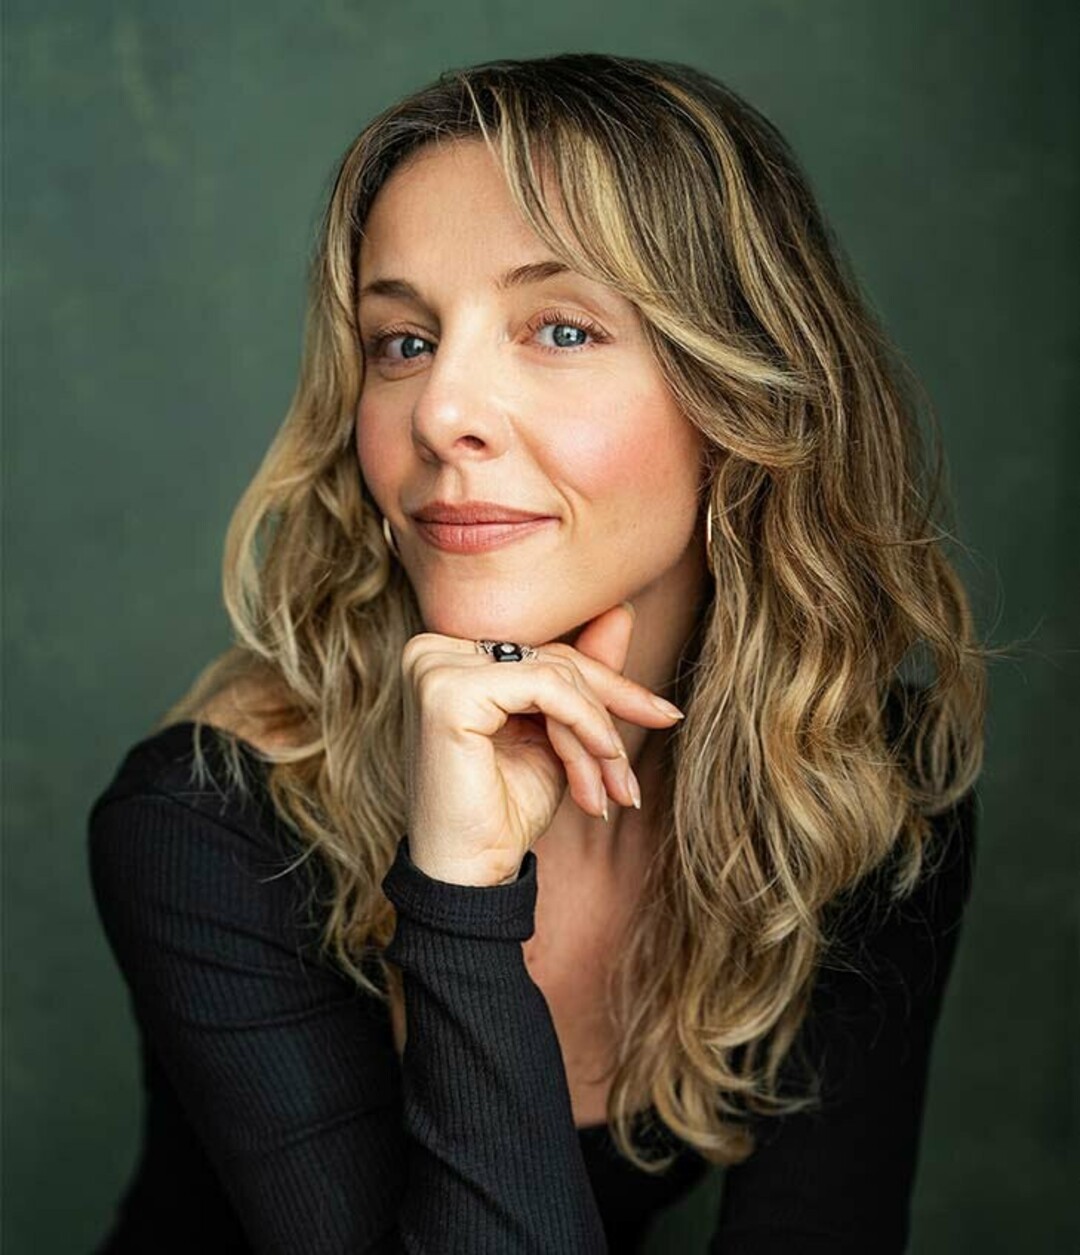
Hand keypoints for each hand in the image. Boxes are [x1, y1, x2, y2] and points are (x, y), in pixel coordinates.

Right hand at [400, 603, 683, 886]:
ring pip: (556, 675)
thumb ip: (582, 675)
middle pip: (553, 660)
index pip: (544, 654)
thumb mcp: (556, 736)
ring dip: (598, 736)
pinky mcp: (447, 690)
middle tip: (632, 776)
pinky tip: (596, 773)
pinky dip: (585, 727)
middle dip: (608, 716)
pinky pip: (546, 687)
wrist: (469, 877)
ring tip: (612, 790)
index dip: (607, 686)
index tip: (664, 714)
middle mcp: (432, 650)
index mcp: (448, 656)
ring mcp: (433, 666)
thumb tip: (621, 611)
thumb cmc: (504, 810)